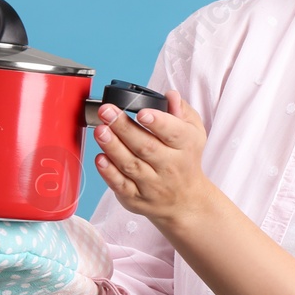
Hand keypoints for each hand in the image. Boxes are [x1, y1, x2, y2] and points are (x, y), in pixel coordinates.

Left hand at [91, 88, 212, 227]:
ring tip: (100, 130)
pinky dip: (109, 173)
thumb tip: (171, 95)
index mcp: (185, 146)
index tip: (142, 112)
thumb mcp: (193, 132)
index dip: (158, 122)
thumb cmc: (186, 159)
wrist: (185, 200)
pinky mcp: (136, 198)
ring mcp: (152, 184)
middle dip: (124, 128)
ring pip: (130, 165)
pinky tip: (100, 158)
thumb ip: (181, 111)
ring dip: (113, 147)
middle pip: (146, 146)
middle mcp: (169, 166)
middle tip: (107, 112)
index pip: (174, 133)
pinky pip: (121, 185)